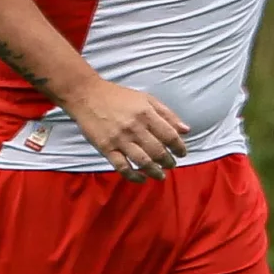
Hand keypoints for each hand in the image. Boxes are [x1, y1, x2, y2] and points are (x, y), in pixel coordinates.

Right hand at [63, 76, 188, 181]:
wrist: (87, 95)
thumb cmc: (118, 96)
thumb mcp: (146, 99)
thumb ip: (167, 114)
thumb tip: (186, 130)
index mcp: (146, 114)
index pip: (170, 135)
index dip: (179, 147)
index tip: (182, 153)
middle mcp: (135, 128)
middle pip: (158, 151)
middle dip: (168, 162)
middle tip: (171, 165)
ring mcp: (120, 140)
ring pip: (143, 162)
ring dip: (155, 171)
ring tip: (160, 175)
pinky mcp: (106, 148)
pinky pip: (122, 167)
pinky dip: (134, 176)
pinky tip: (141, 178)